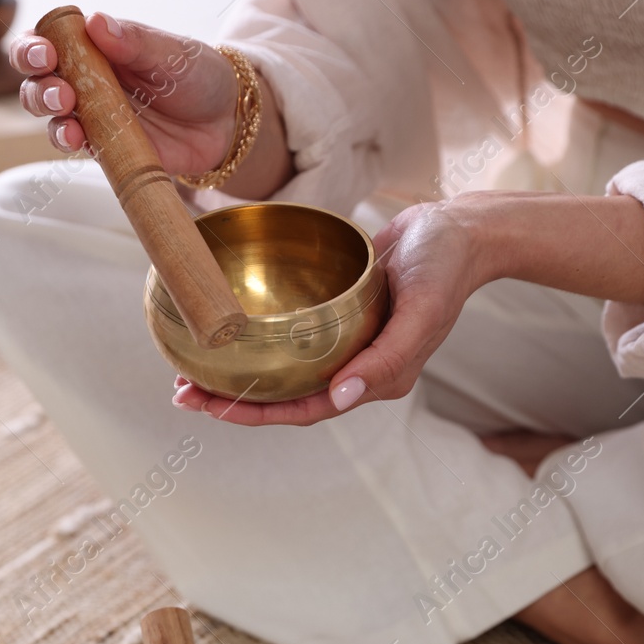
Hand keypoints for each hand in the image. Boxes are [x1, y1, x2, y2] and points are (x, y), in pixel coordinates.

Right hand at [9, 14, 238, 178]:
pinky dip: (72, 142)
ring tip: (68, 112)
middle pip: (38, 81)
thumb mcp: (173, 52)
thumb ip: (135, 41)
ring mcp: (94, 116)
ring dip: (51, 115)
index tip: (45, 53)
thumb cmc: (199, 77)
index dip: (34, 46)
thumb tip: (96, 22)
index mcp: (96, 47)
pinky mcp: (106, 147)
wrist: (226, 123)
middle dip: (38, 85)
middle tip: (60, 90)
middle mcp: (87, 81)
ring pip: (52, 116)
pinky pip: (78, 146)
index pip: (49, 41)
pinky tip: (80, 138)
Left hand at [173, 200, 488, 424]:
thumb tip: (339, 399)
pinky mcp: (334, 313)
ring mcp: (341, 342)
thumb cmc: (446, 269)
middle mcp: (352, 367)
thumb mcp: (422, 313)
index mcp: (371, 380)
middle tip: (181, 393)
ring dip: (237, 371)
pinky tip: (226, 327)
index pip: (303, 410)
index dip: (256, 414)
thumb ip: (385, 360)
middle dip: (232, 399)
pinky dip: (255, 335)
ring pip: (280, 368)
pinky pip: (288, 334)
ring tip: (189, 369)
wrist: (462, 229)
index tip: (211, 408)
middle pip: (284, 395)